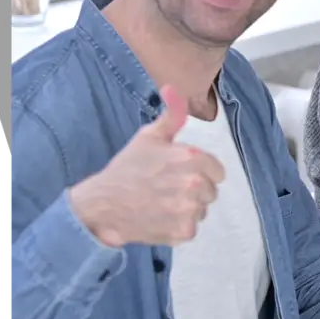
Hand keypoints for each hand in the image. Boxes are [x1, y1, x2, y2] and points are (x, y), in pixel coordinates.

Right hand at [68, 84, 225, 247]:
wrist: (101, 205)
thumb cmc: (127, 169)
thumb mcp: (149, 137)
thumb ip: (171, 115)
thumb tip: (172, 88)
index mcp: (192, 158)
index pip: (218, 171)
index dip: (200, 173)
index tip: (180, 174)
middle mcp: (195, 183)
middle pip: (211, 191)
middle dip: (194, 190)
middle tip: (167, 189)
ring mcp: (190, 209)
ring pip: (202, 210)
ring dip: (187, 209)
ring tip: (161, 203)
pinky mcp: (184, 231)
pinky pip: (191, 228)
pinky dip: (178, 226)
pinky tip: (159, 217)